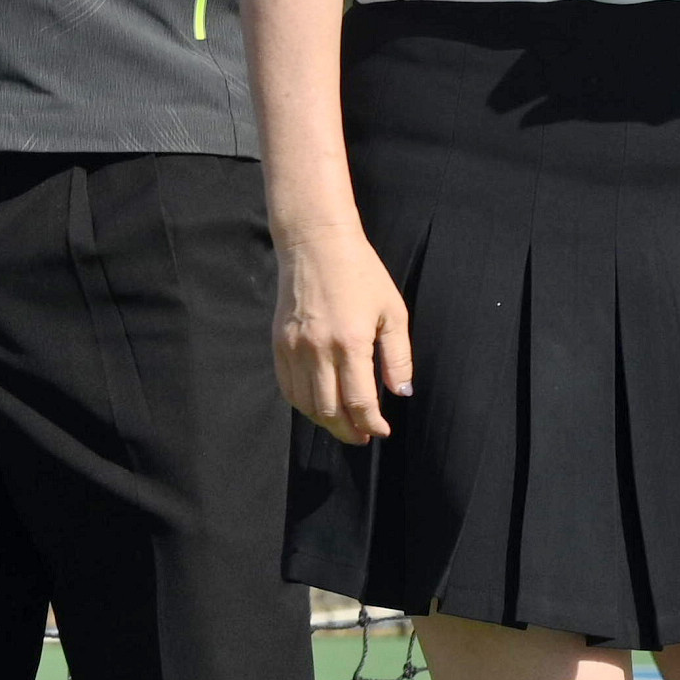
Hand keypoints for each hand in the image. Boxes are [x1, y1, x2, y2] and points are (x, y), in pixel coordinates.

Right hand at [273, 220, 410, 444]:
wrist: (315, 244)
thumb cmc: (361, 273)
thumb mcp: (392, 312)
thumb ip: (398, 356)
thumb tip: (400, 393)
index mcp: (351, 343)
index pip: (359, 402)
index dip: (372, 424)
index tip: (382, 431)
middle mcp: (318, 349)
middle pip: (329, 410)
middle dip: (349, 431)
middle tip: (363, 436)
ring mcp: (293, 347)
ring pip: (305, 403)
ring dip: (325, 421)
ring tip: (343, 424)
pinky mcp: (278, 342)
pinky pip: (287, 386)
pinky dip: (302, 403)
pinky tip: (318, 405)